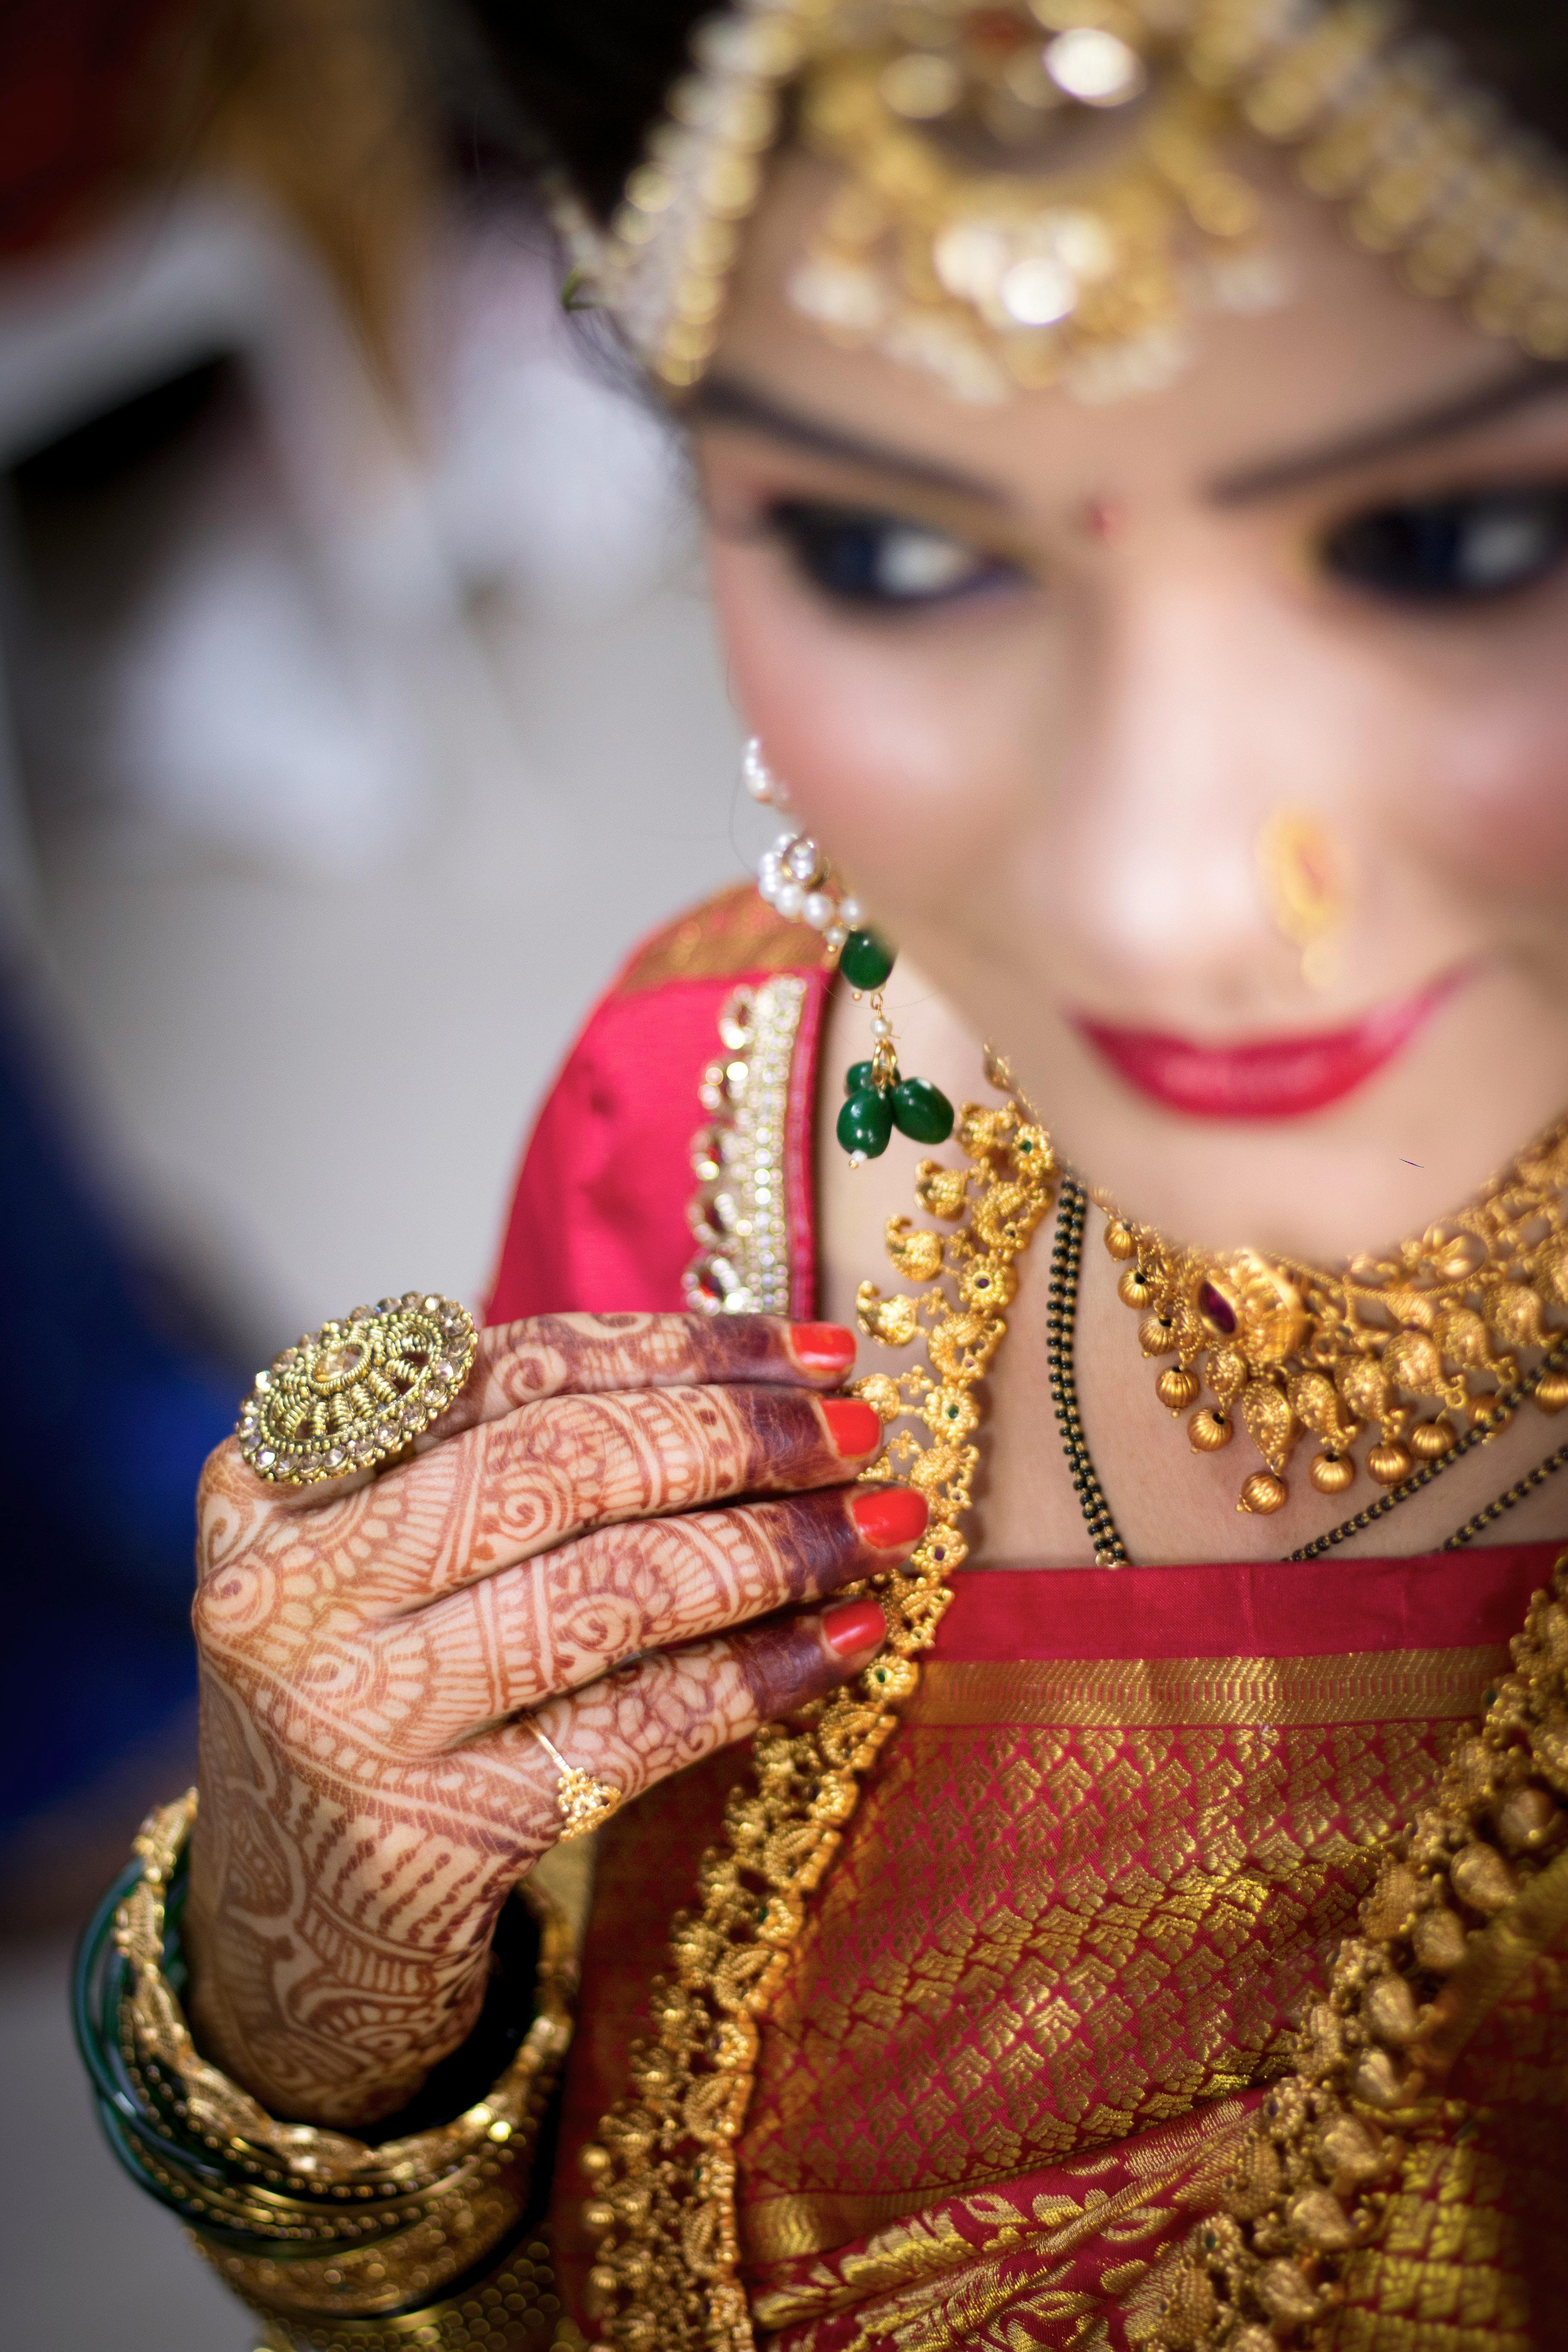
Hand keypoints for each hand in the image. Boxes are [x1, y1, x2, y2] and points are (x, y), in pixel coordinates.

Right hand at [184, 1312, 923, 2126]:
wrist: (291, 1939)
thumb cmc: (378, 1698)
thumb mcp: (394, 1556)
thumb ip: (517, 1454)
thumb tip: (769, 1379)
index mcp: (273, 1479)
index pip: (513, 1368)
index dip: (685, 1345)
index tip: (818, 1351)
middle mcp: (284, 1589)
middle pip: (561, 1464)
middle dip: (739, 1436)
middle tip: (864, 1435)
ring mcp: (344, 1718)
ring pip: (608, 1591)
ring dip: (773, 1549)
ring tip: (883, 1526)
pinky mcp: (420, 1842)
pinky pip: (632, 1729)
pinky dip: (757, 1675)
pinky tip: (846, 1641)